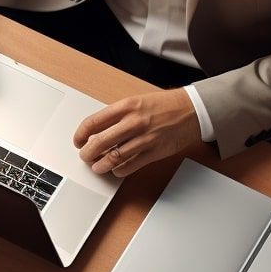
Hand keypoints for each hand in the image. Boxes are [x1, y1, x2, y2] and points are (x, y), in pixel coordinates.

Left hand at [73, 89, 200, 177]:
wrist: (192, 110)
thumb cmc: (165, 105)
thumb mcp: (137, 101)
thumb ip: (118, 114)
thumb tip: (98, 130)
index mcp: (127, 106)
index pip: (94, 122)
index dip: (81, 134)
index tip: (78, 140)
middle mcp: (134, 122)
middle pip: (100, 142)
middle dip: (87, 152)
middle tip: (85, 156)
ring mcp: (144, 138)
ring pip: (113, 157)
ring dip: (101, 165)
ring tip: (97, 166)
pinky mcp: (154, 152)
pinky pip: (130, 166)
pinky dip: (119, 170)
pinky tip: (116, 169)